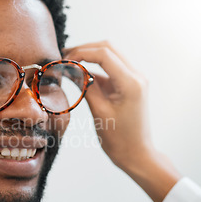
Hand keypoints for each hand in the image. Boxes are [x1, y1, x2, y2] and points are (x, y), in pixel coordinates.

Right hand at [64, 41, 180, 201]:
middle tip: (63, 57)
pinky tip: (79, 73)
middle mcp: (136, 76)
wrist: (136, 153)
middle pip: (108, 48)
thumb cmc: (119, 138)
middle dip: (84, 49)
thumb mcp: (99, 111)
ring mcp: (134, 79)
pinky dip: (94, 67)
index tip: (64, 60)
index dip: (81, 53)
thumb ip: (86, 86)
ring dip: (89, 56)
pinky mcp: (129, 84)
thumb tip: (71, 69)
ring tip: (68, 63)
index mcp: (131, 82)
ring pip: (110, 55)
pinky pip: (111, 68)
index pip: (104, 54)